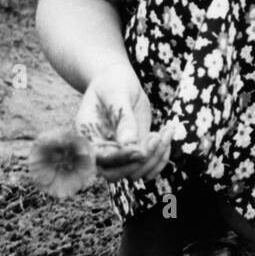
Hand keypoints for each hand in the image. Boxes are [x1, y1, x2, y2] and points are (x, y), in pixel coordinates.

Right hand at [75, 64, 173, 182]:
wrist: (119, 81)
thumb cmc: (113, 82)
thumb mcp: (117, 93)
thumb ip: (123, 118)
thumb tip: (128, 144)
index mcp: (87, 135)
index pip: (100, 159)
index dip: (120, 158)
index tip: (140, 149)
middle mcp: (100, 149)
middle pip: (115, 175)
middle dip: (139, 162)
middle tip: (155, 137)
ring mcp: (118, 154)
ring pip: (135, 173)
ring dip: (154, 158)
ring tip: (164, 131)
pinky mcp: (134, 152)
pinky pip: (149, 166)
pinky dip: (162, 156)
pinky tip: (167, 133)